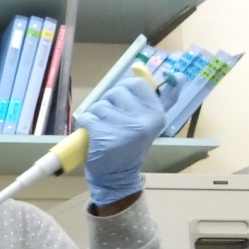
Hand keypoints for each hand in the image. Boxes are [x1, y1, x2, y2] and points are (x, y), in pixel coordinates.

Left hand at [76, 75, 165, 207]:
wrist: (116, 177)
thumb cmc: (128, 146)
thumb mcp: (146, 123)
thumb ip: (154, 98)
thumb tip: (162, 71)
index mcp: (156, 114)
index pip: (136, 84)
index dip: (123, 92)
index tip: (122, 105)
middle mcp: (143, 121)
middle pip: (115, 92)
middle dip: (108, 104)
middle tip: (111, 123)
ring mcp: (124, 129)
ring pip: (99, 105)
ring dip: (96, 117)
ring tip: (103, 132)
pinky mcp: (105, 137)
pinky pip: (87, 117)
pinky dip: (85, 125)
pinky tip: (93, 136)